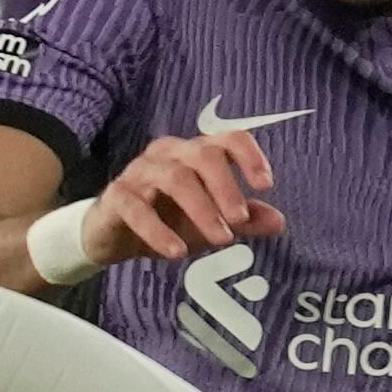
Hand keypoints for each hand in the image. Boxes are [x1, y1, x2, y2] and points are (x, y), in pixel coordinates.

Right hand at [84, 129, 288, 262]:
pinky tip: (177, 252)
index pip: (226, 139)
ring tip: (221, 239)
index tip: (266, 184)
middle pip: (201, 155)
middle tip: (241, 220)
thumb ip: (244, 220)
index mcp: (193, 153)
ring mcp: (139, 173)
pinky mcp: (117, 197)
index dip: (249, 156)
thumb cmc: (165, 220)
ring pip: (174, 179)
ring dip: (201, 209)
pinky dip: (159, 231)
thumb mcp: (209, 222)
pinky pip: (137, 208)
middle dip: (225, 186)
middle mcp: (167, 155)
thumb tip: (279, 221)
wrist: (112, 236)